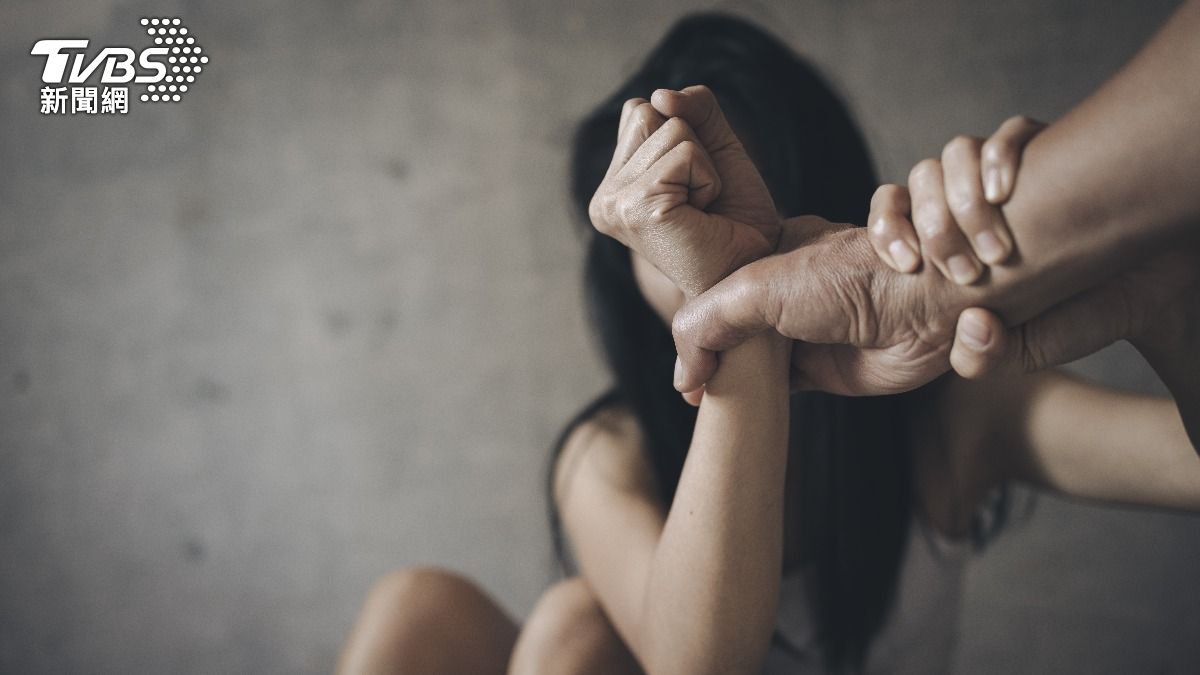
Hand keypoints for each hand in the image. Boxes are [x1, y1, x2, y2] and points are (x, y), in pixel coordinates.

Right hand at [588, 86, 780, 296]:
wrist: (754, 269)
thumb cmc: (735, 219)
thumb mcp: (717, 148)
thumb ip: (695, 109)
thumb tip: (660, 95)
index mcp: (612, 185)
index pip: (639, 110)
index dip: (684, 137)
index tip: (692, 186)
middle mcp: (604, 198)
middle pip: (649, 112)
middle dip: (692, 147)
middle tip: (699, 199)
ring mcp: (614, 205)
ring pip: (670, 128)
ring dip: (703, 165)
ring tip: (701, 209)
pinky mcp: (636, 210)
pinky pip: (685, 153)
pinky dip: (709, 178)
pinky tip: (702, 216)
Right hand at [672, 216, 960, 395]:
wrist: (926, 308)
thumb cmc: (851, 280)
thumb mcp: (757, 288)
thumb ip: (706, 322)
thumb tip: (684, 377)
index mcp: (770, 253)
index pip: (714, 290)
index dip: (693, 327)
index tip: (682, 368)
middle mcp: (787, 290)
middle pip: (730, 328)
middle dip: (711, 359)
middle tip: (697, 391)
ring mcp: (807, 331)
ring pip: (752, 363)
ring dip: (736, 384)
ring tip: (718, 401)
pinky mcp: (830, 371)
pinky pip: (783, 390)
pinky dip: (765, 401)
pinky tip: (753, 407)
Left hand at [863, 115, 1199, 383]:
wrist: (1148, 290)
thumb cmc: (1078, 314)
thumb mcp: (1024, 347)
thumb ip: (982, 356)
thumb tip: (968, 328)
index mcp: (948, 240)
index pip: (891, 211)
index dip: (886, 228)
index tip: (904, 264)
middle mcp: (970, 200)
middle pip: (919, 179)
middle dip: (931, 224)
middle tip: (961, 272)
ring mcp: (1007, 174)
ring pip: (955, 153)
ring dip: (962, 197)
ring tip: (995, 249)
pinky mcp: (1049, 153)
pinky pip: (1011, 132)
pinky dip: (1000, 157)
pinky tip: (1006, 192)